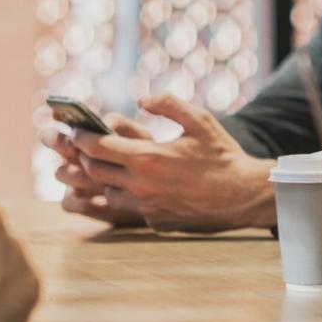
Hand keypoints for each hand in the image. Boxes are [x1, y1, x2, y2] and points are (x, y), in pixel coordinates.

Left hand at [61, 94, 276, 232]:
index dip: (81, 136)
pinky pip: (128, 207)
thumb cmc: (223, 156)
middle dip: (86, 156)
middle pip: (94, 170)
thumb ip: (169, 105)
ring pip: (107, 191)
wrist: (243, 195)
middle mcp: (140, 185)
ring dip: (104, 177)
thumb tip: (142, 100)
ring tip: (109, 164)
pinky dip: (125, 194)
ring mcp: (145, 206)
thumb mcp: (201, 121)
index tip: (77, 129)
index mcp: (148, 158)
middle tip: (87, 146)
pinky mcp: (154, 221)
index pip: (96, 147)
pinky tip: (136, 184)